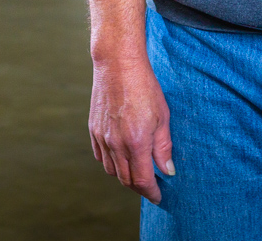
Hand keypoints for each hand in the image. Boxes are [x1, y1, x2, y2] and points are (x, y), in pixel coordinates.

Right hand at [89, 53, 174, 203]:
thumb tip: (168, 170)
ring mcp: (102, 138)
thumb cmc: (144, 87)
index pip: (142, 180)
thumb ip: (163, 147)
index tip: (158, 197)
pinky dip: (111, 163)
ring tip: (137, 172)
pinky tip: (121, 158)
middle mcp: (116, 144)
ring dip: (125, 176)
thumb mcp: (162, 117)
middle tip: (150, 187)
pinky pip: (101, 157)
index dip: (151, 192)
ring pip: (112, 170)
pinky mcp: (93, 130)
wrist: (118, 65)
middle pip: (125, 180)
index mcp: (136, 142)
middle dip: (139, 187)